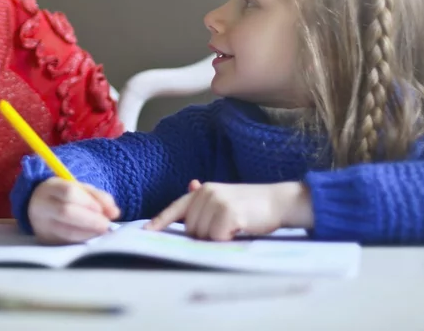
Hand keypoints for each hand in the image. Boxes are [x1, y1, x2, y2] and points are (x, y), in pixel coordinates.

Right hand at [28, 177, 120, 243]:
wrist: (38, 207)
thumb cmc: (63, 197)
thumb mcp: (80, 189)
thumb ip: (99, 198)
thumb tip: (115, 213)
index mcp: (50, 188)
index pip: (69, 192)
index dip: (88, 202)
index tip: (102, 210)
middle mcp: (42, 206)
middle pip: (66, 212)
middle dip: (90, 220)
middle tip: (106, 225)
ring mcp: (42, 225)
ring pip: (67, 232)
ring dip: (89, 233)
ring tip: (102, 231)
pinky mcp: (46, 241)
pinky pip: (68, 243)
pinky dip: (84, 240)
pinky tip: (92, 237)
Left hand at [145, 180, 312, 240]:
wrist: (277, 201)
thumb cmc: (251, 205)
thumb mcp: (225, 198)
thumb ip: (207, 200)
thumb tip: (191, 185)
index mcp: (202, 190)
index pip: (176, 207)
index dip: (161, 220)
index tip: (146, 231)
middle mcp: (206, 193)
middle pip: (190, 229)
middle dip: (204, 235)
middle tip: (226, 228)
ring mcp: (216, 202)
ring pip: (203, 236)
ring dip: (217, 238)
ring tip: (234, 227)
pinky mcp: (227, 213)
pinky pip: (216, 238)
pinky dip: (227, 239)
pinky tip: (239, 229)